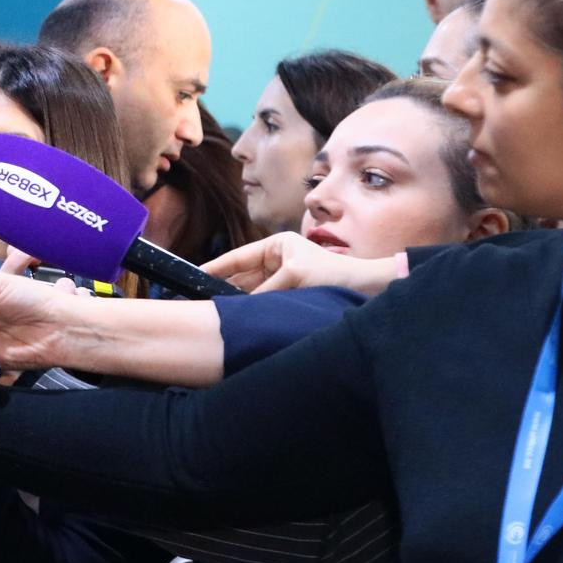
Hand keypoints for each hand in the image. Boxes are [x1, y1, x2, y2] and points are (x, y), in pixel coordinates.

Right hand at [204, 231, 402, 294]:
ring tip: (220, 310)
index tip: (196, 275)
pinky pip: (266, 300)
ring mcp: (284, 278)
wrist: (367, 288)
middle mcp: (278, 259)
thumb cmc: (333, 274)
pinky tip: (243, 316)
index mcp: (277, 245)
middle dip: (227, 286)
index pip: (239, 257)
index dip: (217, 267)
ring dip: (242, 299)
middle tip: (204, 300)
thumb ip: (264, 290)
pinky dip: (256, 307)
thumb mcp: (294, 277)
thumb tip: (240, 306)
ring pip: (253, 290)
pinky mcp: (291, 294)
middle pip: (244, 275)